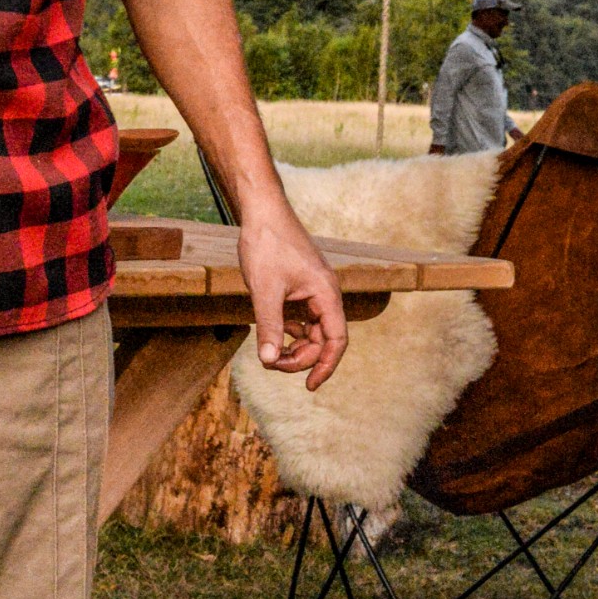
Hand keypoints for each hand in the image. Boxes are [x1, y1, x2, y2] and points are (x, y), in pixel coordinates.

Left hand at [237, 194, 347, 390]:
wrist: (261, 212)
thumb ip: (269, 327)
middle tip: (272, 364)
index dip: (326, 366)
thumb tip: (269, 361)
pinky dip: (288, 329)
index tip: (309, 386)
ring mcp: (313, 290)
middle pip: (322, 340)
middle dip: (300, 357)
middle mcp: (325, 294)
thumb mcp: (265, 291)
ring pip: (310, 330)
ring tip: (270, 351)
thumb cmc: (267, 245)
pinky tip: (271, 329)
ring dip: (293, 345)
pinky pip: (301, 317)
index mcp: (326, 294)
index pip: (336, 340)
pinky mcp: (299, 287)